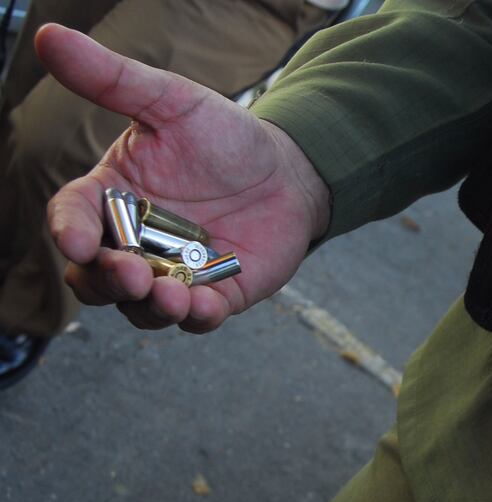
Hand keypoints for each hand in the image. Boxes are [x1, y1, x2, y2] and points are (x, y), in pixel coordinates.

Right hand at [38, 24, 330, 332]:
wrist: (287, 169)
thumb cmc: (222, 135)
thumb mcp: (170, 100)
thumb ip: (112, 79)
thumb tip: (49, 37)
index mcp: (112, 199)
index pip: (72, 219)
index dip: (68, 232)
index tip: (76, 241)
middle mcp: (134, 244)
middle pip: (97, 278)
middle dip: (107, 282)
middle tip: (128, 273)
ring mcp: (173, 274)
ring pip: (142, 308)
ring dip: (149, 308)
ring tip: (168, 295)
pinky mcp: (216, 294)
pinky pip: (198, 318)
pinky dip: (197, 317)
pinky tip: (202, 306)